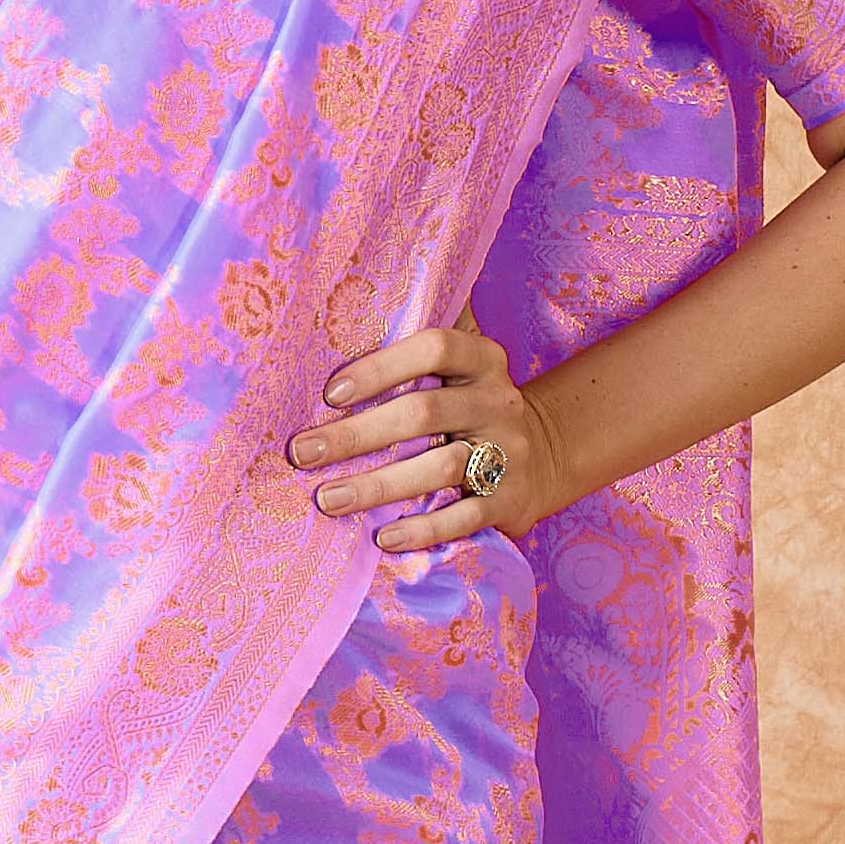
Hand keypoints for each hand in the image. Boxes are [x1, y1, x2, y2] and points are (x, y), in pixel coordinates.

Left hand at [284, 319, 567, 552]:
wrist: (542, 454)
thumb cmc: (468, 404)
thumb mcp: (458, 366)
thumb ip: (415, 336)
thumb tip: (343, 305)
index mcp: (481, 359)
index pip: (434, 347)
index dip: (381, 367)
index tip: (331, 393)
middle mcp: (498, 400)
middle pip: (423, 413)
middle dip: (356, 435)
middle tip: (302, 453)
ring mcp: (509, 451)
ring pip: (440, 467)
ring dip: (379, 486)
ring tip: (329, 499)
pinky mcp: (511, 500)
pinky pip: (465, 516)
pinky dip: (423, 529)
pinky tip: (383, 538)